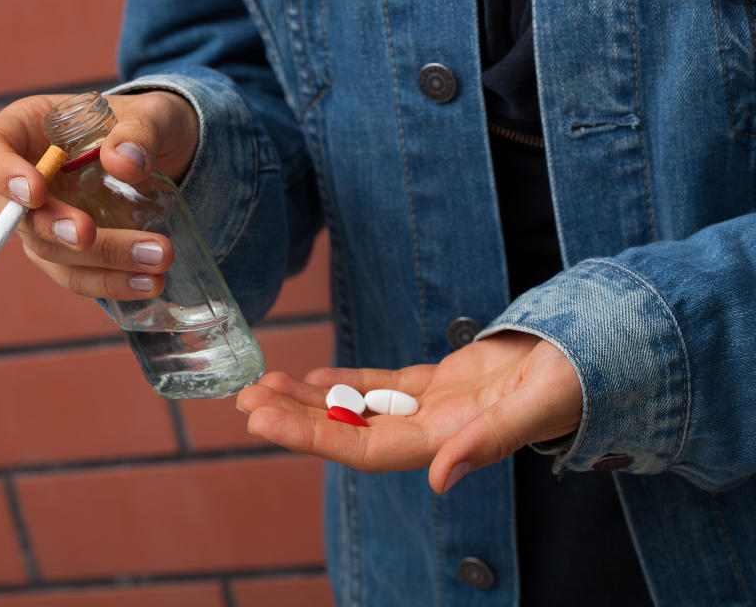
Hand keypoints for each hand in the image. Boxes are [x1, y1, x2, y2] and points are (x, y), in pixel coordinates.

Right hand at [0, 91, 199, 299]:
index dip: (0, 174)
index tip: (35, 191)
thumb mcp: (153, 114)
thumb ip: (141, 130)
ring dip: (100, 261)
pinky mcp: (69, 253)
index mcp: (25, 130)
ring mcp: (43, 221)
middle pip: (15, 216)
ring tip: (156, 260)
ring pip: (50, 253)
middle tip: (87, 234)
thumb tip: (124, 162)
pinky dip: (112, 282)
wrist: (164, 157)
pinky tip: (150, 283)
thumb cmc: (144, 126)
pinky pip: (79, 275)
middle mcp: (24, 180)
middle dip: (53, 228)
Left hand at [236, 332, 581, 492]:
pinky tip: (314, 376)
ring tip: (262, 385)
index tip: (263, 419)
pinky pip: (384, 386)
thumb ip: (489, 441)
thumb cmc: (574, 379)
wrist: (593, 355)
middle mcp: (433, 430)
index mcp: (449, 441)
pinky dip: (348, 382)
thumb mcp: (536, 404)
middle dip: (295, 418)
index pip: (366, 448)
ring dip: (311, 399)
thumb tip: (442, 480)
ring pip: (360, 408)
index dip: (313, 436)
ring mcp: (434, 407)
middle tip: (243, 400)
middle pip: (349, 430)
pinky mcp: (441, 383)